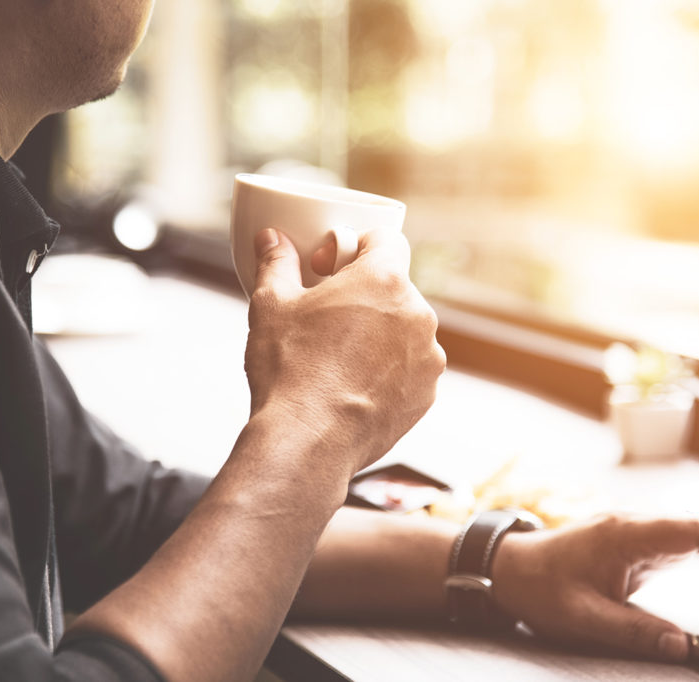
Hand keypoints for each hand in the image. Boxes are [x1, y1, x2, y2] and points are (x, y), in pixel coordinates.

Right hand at [244, 228, 445, 477]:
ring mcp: (427, 357)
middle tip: (325, 315)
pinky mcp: (426, 394)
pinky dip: (387, 370)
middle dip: (363, 294)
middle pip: (394, 287)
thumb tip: (271, 239)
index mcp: (384, 281)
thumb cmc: (290, 369)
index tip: (328, 267)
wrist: (309, 441)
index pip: (387, 238)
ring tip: (337, 356)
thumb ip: (276, 263)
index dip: (355, 245)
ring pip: (403, 329)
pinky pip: (409, 368)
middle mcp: (418, 314)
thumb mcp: (272, 305)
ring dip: (378, 333)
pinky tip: (352, 385)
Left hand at [491, 514, 698, 660]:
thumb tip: (682, 645)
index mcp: (627, 532)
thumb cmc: (540, 586)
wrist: (509, 566)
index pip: (697, 528)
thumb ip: (633, 631)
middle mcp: (640, 522)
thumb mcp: (582, 618)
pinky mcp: (644, 539)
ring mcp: (643, 527)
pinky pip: (696, 534)